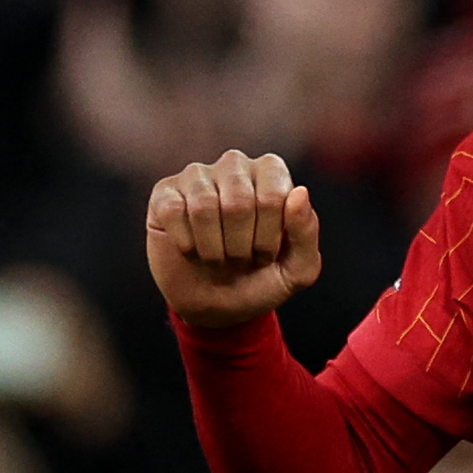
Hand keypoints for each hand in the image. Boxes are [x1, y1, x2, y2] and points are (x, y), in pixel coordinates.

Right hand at [145, 149, 320, 331]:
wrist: (217, 308)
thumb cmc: (260, 280)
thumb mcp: (297, 270)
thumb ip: (306, 232)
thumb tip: (299, 193)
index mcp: (271, 172)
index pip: (273, 197)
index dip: (268, 239)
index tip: (264, 255)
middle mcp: (234, 165)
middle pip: (238, 202)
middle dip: (240, 247)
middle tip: (238, 259)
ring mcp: (197, 176)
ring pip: (203, 207)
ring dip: (212, 249)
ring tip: (216, 257)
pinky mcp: (165, 193)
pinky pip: (173, 211)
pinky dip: (185, 243)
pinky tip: (190, 249)